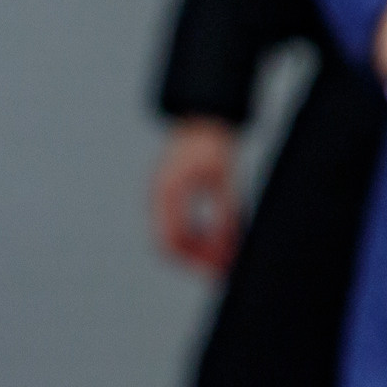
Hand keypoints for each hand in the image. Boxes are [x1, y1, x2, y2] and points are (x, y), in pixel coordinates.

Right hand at [150, 118, 242, 272]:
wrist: (203, 118)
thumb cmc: (215, 145)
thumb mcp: (225, 181)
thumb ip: (226, 214)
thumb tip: (230, 247)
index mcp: (167, 193)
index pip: (173, 240)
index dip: (197, 259)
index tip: (220, 268)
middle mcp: (157, 198)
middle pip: (168, 244)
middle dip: (194, 259)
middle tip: (222, 268)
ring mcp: (158, 197)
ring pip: (170, 237)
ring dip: (194, 250)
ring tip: (222, 254)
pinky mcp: (165, 196)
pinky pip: (173, 225)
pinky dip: (192, 237)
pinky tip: (214, 238)